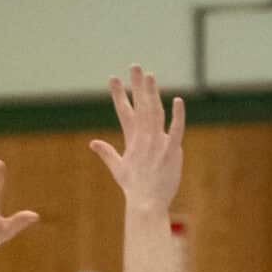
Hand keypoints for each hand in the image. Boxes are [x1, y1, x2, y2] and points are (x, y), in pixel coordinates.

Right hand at [89, 66, 184, 214]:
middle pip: (141, 106)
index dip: (119, 95)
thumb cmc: (134, 189)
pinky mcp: (171, 152)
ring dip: (152, 93)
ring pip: (155, 113)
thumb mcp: (118, 169)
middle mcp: (144, 138)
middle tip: (134, 66)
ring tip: (149, 76)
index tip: (113, 78)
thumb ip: (107, 153)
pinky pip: (176, 130)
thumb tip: (93, 143)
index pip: (125, 112)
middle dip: (137, 86)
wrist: (146, 205)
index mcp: (133, 140)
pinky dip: (177, 116)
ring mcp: (158, 144)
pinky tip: (177, 101)